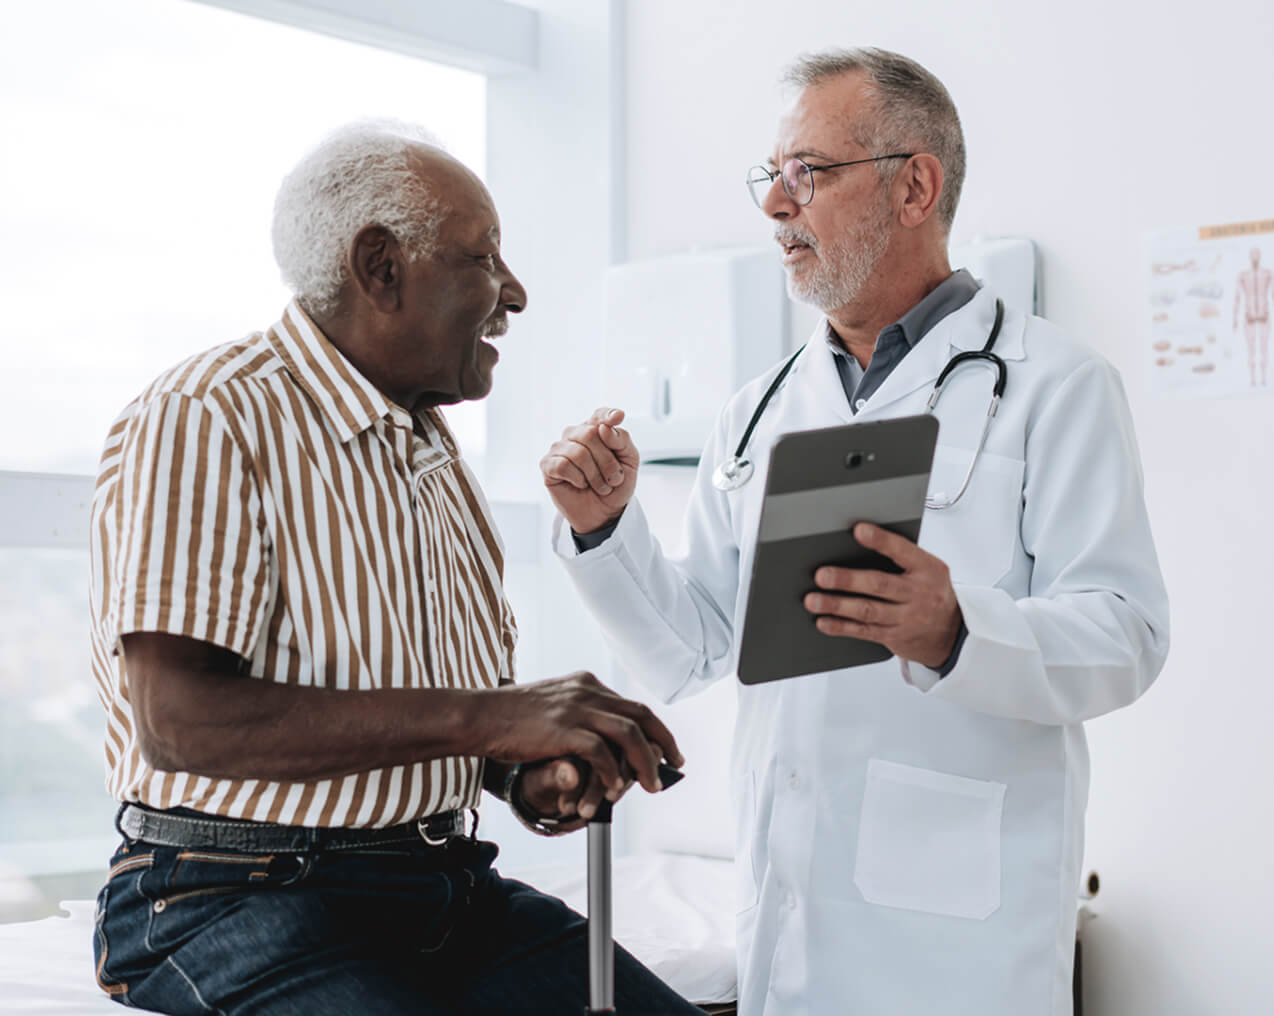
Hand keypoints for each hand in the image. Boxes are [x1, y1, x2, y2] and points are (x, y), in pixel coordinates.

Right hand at [482, 672, 682, 812]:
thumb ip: (580, 713)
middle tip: (676, 764)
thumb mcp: (554, 705)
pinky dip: (611, 773)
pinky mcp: (563, 729)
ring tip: (652, 785)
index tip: (667, 748)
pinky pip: (601, 752)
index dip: (655, 728)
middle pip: (641, 715)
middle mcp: (587, 691)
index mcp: (586, 684)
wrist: (479, 716)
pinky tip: (613, 790)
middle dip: (664, 742)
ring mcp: (576, 708)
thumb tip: (604, 730)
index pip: (632, 705)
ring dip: (645, 762)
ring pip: (629, 733)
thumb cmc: (510, 716)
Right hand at [540, 408, 639, 534]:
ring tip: (601, 487)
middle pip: (590, 434)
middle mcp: (575, 434)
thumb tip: (604, 428)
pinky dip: (578, 479)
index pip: (599, 414)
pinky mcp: (547, 465)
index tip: (618, 418)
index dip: (607, 415)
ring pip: (578, 453)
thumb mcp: (629, 462)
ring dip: (595, 475)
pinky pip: (563, 465)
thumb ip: (622, 440)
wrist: (605, 513)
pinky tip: (581, 484)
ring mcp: (559, 448)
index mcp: (596, 429)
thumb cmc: (616, 485)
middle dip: (607, 461)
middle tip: (614, 479)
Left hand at [802, 522, 962, 668]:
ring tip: (813, 600)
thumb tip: (858, 540)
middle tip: (822, 575)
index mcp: (927, 569)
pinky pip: (864, 631)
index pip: (903, 550)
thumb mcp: (928, 569)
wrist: (951, 633)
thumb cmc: (932, 592)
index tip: (859, 530)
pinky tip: (824, 621)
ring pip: (867, 610)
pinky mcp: (894, 636)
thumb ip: (901, 557)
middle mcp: (918, 593)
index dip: (881, 540)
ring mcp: (906, 617)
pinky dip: (841, 627)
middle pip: (879, 584)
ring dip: (837, 605)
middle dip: (847, 579)